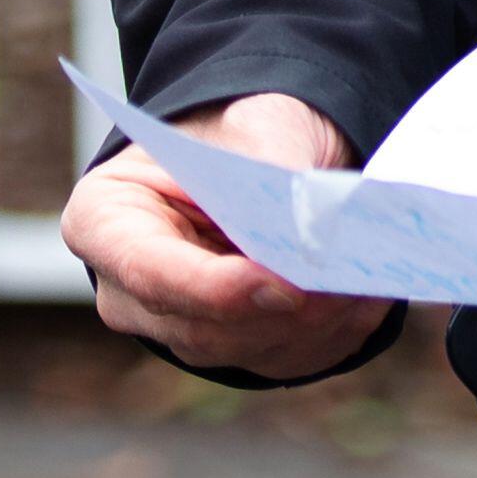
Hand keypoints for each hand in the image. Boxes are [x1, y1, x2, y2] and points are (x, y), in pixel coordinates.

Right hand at [62, 91, 393, 382]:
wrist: (266, 153)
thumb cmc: (243, 130)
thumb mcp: (257, 120)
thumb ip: (272, 167)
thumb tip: (305, 231)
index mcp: (105, 220)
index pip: (149, 270)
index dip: (215, 288)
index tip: (284, 285)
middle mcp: (130, 291)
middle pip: (203, 326)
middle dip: (283, 308)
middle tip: (349, 279)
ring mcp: (180, 329)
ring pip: (251, 348)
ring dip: (318, 319)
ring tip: (371, 275)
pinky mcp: (238, 349)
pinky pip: (288, 357)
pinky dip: (336, 329)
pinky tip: (369, 291)